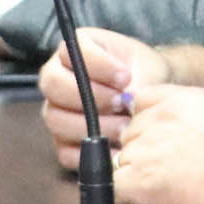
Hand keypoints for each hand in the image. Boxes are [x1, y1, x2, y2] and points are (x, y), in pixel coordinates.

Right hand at [37, 29, 167, 165]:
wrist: (150, 95)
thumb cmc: (144, 74)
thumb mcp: (148, 67)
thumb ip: (140, 79)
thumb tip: (129, 98)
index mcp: (75, 51)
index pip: (69, 53)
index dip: (96, 66)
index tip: (125, 76)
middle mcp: (57, 78)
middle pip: (53, 84)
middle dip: (91, 96)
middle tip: (121, 102)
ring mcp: (56, 111)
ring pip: (55, 119)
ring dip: (92, 125)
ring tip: (124, 126)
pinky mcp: (62, 141)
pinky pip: (64, 151)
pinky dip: (90, 153)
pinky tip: (116, 148)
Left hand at [107, 84, 203, 203]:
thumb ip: (188, 106)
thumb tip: (174, 119)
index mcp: (175, 100)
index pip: (139, 102)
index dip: (147, 123)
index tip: (158, 139)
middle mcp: (155, 120)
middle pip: (130, 134)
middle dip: (144, 150)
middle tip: (171, 169)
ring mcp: (145, 150)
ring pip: (122, 160)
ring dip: (138, 174)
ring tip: (170, 187)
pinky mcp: (141, 182)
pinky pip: (116, 187)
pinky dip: (131, 195)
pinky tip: (154, 200)